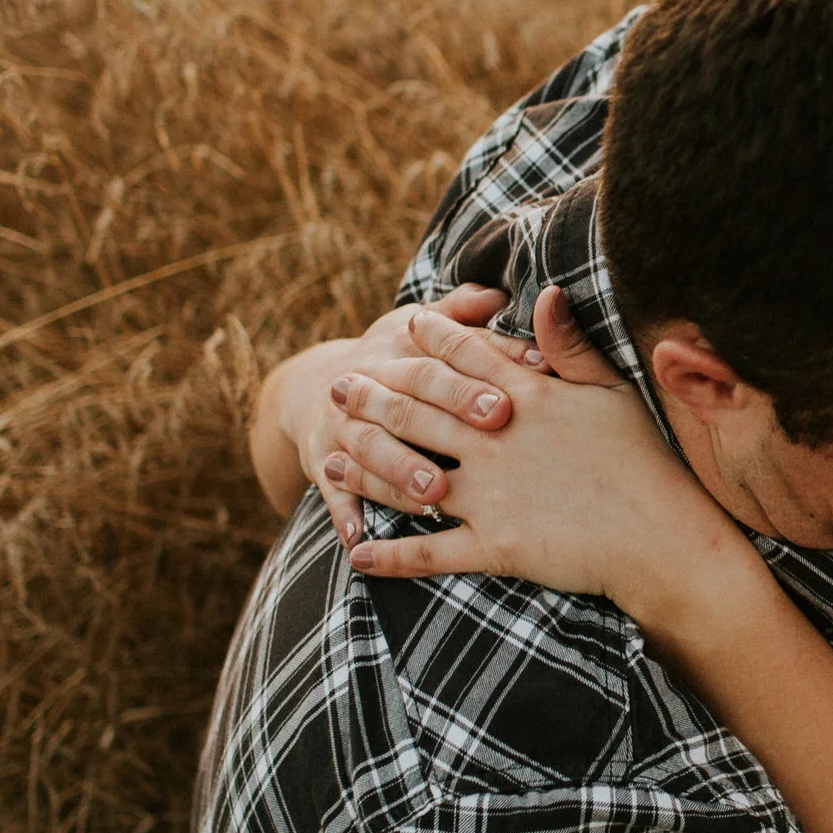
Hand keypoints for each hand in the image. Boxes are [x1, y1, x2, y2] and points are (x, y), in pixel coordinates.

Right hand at [284, 285, 533, 541]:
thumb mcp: (420, 330)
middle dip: (446, 414)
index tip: (514, 393)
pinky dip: (344, 513)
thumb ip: (462, 318)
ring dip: (399, 470)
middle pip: (407, 399)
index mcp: (399, 351)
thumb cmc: (397, 359)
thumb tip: (499, 295)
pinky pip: (332, 493)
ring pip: (369, 448)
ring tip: (434, 491)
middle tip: (490, 429)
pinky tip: (360, 537)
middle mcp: (367, 385)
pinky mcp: (322, 465)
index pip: (441, 360)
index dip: (476, 374)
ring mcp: (341, 428)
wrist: (318, 387)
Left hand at [343, 292, 756, 621]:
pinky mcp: (494, 546)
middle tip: (340, 387)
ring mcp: (490, 495)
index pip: (466, 358)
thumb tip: (543, 290)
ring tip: (332, 459)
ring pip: (408, 474)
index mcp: (525, 398)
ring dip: (365, 467)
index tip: (403, 326)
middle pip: (418, 409)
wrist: (661, 536)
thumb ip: (569, 344)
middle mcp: (495, 441)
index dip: (431, 338)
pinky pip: (428, 552)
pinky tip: (358, 555)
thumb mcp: (612, 390)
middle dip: (373, 396)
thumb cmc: (647, 460)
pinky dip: (390, 555)